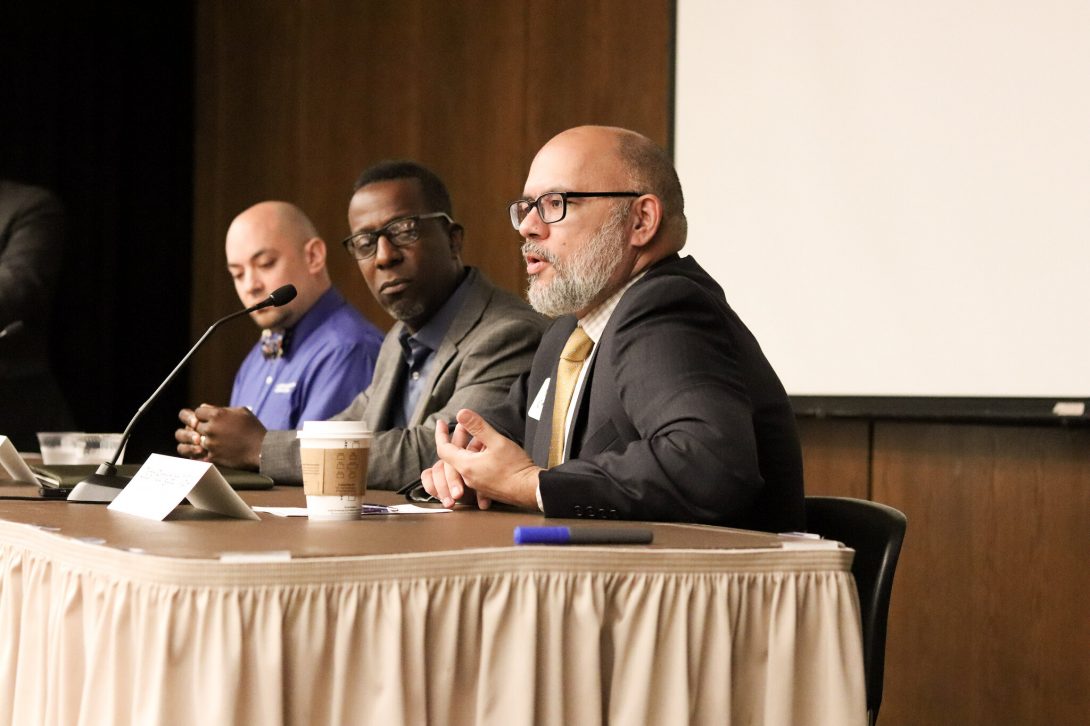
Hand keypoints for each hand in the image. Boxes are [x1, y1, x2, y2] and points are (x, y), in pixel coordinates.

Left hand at [174, 404, 265, 469]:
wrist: (262, 450)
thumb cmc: (254, 429)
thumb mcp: (242, 411)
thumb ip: (222, 408)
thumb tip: (203, 407)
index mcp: (217, 414)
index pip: (197, 412)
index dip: (202, 415)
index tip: (208, 419)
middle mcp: (211, 428)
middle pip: (194, 426)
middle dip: (201, 428)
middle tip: (210, 430)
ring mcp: (210, 444)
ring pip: (195, 440)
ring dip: (200, 440)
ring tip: (208, 441)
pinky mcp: (212, 457)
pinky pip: (200, 454)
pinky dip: (203, 453)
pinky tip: (209, 452)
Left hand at [422, 409, 539, 509]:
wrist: (531, 490)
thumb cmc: (516, 467)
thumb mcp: (497, 441)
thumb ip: (478, 427)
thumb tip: (460, 413)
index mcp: (466, 466)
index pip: (443, 448)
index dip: (440, 434)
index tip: (440, 422)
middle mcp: (468, 477)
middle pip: (456, 454)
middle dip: (461, 437)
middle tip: (467, 424)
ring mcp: (477, 484)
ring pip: (468, 461)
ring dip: (473, 447)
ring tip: (486, 437)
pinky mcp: (486, 488)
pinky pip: (476, 470)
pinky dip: (480, 457)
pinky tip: (491, 451)